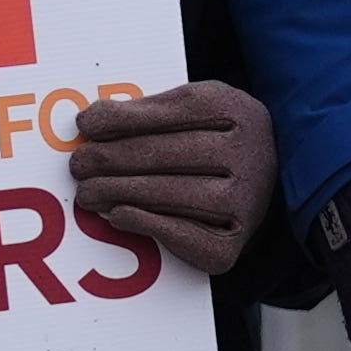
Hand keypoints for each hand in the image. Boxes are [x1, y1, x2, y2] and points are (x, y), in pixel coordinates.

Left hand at [67, 80, 274, 275]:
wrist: (271, 185)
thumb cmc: (219, 139)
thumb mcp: (199, 107)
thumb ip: (152, 109)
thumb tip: (92, 120)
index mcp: (235, 111)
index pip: (171, 112)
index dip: (122, 119)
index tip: (85, 125)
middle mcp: (246, 155)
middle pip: (165, 155)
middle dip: (111, 159)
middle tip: (79, 164)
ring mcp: (244, 201)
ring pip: (167, 195)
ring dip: (116, 193)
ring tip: (86, 192)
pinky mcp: (231, 243)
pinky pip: (179, 234)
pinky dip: (143, 223)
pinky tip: (116, 214)